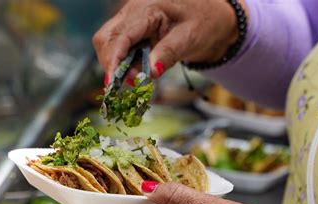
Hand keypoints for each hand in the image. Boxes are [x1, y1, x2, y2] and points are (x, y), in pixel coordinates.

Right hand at [92, 0, 242, 78]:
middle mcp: (133, 10)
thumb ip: (168, 54)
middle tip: (131, 83)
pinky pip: (118, 46)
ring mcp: (130, 18)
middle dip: (112, 64)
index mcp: (148, 7)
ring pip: (108, 43)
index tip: (112, 83)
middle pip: (106, 38)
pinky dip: (123, 62)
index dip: (113, 60)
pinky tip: (137, 70)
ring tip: (137, 78)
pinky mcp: (132, 29)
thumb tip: (149, 74)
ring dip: (117, 65)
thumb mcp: (189, 39)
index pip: (121, 35)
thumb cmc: (204, 22)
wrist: (211, 16)